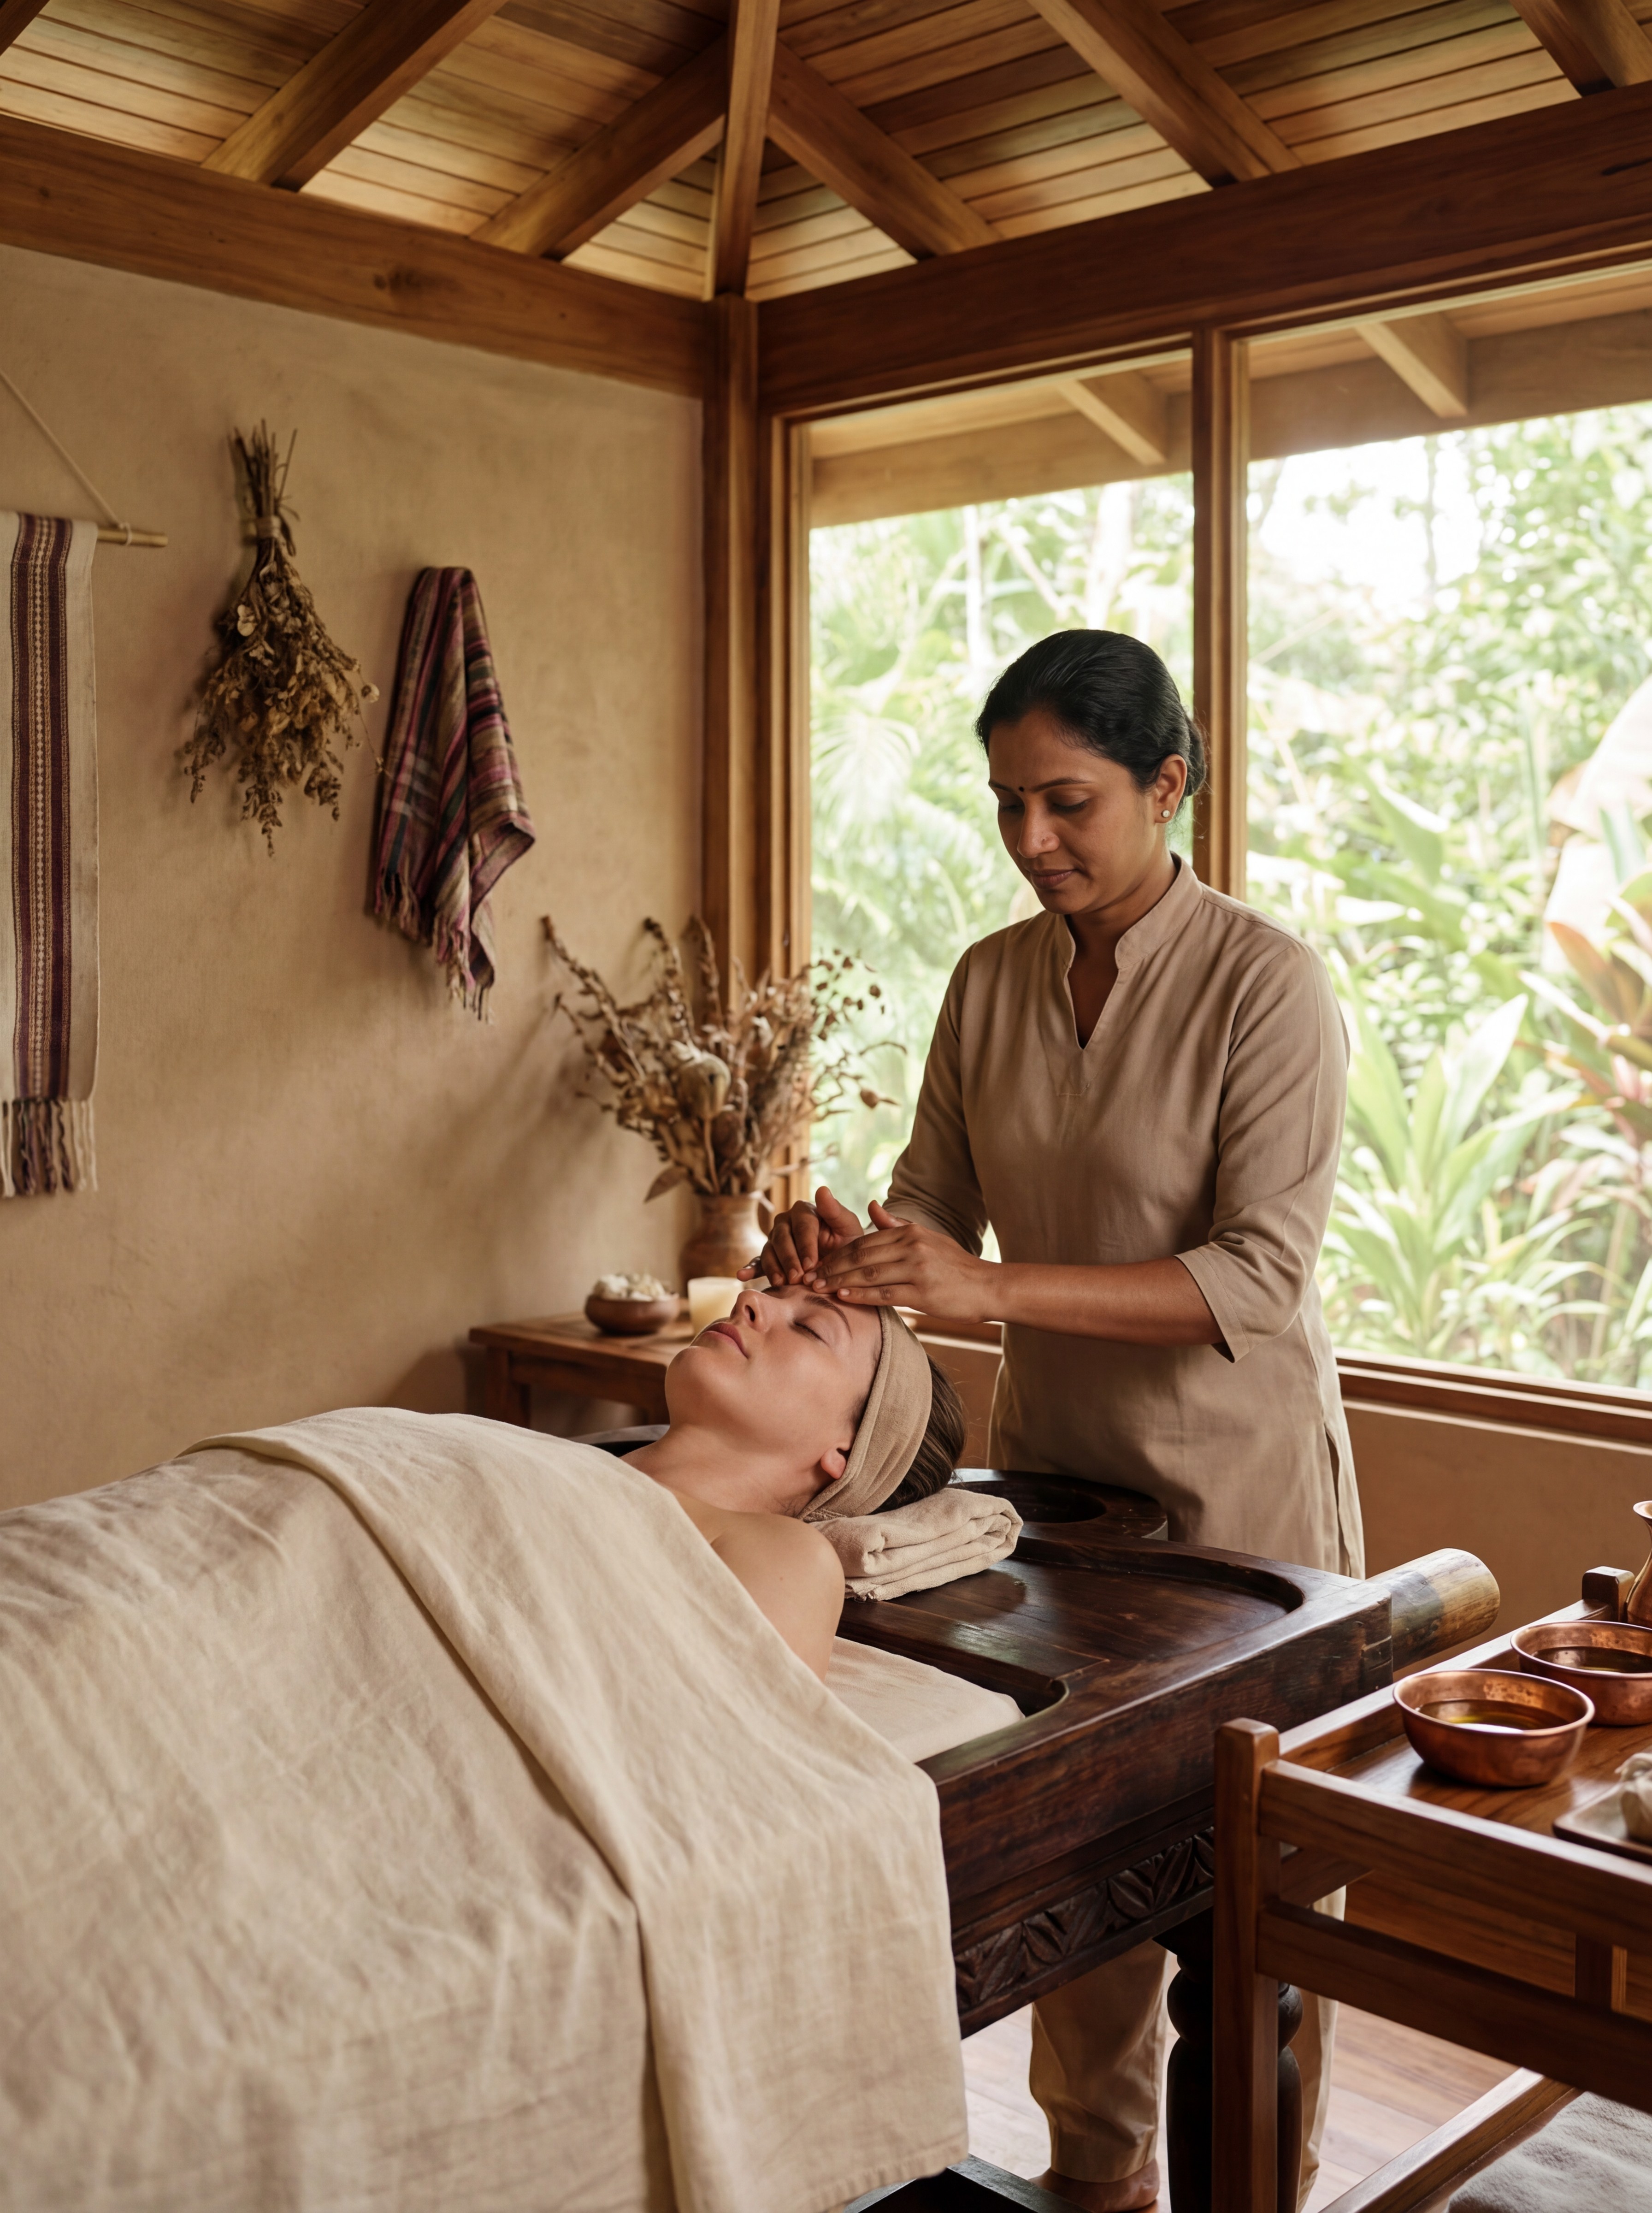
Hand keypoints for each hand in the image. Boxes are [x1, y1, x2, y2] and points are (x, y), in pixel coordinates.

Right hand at [742, 1185, 863, 1285]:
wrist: (842, 1261)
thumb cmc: (847, 1242)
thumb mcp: (848, 1227)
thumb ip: (835, 1210)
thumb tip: (822, 1189)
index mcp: (804, 1211)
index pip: (802, 1226)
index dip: (806, 1246)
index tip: (812, 1264)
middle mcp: (785, 1222)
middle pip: (782, 1239)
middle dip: (789, 1259)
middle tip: (797, 1278)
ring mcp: (775, 1239)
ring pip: (769, 1251)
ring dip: (774, 1268)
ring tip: (781, 1283)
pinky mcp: (769, 1255)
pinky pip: (758, 1262)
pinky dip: (750, 1269)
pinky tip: (742, 1275)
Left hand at [813, 1201, 995, 1319]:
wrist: (987, 1286)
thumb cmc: (955, 1265)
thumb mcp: (927, 1237)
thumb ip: (896, 1224)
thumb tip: (871, 1206)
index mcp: (910, 1232)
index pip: (864, 1241)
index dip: (837, 1252)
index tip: (817, 1261)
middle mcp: (912, 1247)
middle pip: (861, 1256)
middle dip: (831, 1267)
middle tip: (808, 1276)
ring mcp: (917, 1269)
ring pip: (869, 1274)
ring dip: (840, 1282)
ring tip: (818, 1287)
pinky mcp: (922, 1293)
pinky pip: (885, 1294)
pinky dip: (861, 1295)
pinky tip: (843, 1297)